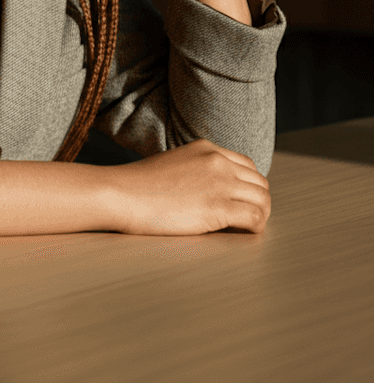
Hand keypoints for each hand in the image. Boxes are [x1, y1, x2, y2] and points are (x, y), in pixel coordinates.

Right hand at [108, 140, 270, 235]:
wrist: (121, 194)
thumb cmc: (137, 185)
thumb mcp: (172, 163)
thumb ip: (194, 169)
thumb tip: (205, 190)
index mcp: (206, 149)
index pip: (246, 165)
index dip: (248, 185)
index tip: (242, 199)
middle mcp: (218, 162)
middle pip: (259, 182)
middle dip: (258, 200)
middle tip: (250, 216)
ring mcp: (220, 183)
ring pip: (262, 200)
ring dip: (260, 215)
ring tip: (249, 227)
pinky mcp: (219, 207)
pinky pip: (254, 218)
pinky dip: (256, 227)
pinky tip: (245, 233)